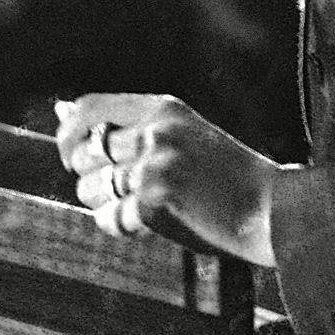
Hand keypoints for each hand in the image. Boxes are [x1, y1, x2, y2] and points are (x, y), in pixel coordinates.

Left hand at [52, 92, 279, 268]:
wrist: (273, 209)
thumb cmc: (229, 176)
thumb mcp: (183, 134)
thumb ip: (128, 123)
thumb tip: (61, 110)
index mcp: (164, 109)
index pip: (91, 108)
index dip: (69, 133)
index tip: (68, 154)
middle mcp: (156, 132)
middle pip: (85, 152)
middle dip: (89, 176)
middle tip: (117, 190)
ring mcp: (155, 166)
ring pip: (91, 187)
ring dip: (103, 203)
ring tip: (135, 207)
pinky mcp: (156, 202)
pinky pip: (110, 218)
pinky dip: (118, 226)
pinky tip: (142, 224)